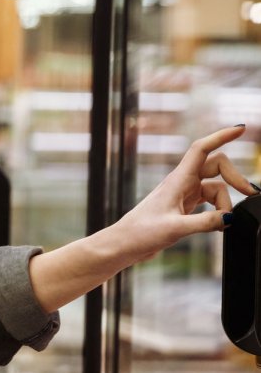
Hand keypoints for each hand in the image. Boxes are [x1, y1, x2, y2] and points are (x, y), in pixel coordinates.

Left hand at [115, 125, 257, 262]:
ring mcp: (183, 194)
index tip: (240, 128)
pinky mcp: (184, 206)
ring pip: (216, 187)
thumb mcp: (175, 229)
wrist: (124, 244)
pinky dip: (218, 210)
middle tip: (250, 194)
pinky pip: (210, 201)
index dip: (221, 136)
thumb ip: (205, 223)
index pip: (202, 149)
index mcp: (177, 180)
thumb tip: (229, 217)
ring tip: (223, 223)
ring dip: (225, 202)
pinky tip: (219, 224)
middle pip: (216, 167)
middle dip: (235, 178)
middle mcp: (181, 183)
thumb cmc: (141, 233)